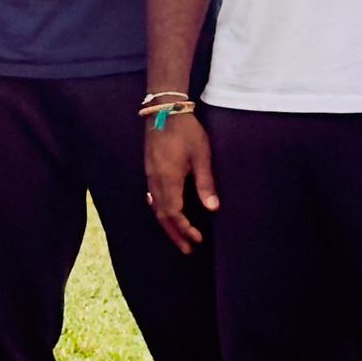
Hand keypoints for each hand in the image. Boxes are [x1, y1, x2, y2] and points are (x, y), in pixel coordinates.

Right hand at [140, 101, 216, 251]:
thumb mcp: (201, 156)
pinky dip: (159, 211)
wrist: (165, 110)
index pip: (174, 214)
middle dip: (175, 234)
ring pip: (155, 207)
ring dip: (167, 225)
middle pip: (162, 216)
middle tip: (187, 250)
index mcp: (169, 180)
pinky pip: (152, 197)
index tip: (198, 239)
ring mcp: (150, 175)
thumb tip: (213, 208)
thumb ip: (205, 183)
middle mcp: (155, 181)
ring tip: (178, 237)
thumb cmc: (186, 131)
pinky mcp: (149, 170)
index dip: (185, 230)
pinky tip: (164, 212)